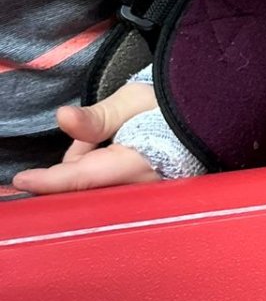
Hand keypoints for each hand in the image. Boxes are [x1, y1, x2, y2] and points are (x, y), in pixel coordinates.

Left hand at [11, 85, 159, 193]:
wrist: (208, 115)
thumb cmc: (172, 106)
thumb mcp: (134, 100)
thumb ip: (96, 117)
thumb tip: (62, 117)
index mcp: (137, 163)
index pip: (82, 177)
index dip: (50, 180)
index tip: (22, 179)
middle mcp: (141, 189)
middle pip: (84, 189)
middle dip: (74, 169)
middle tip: (90, 140)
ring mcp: (145, 198)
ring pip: (95, 190)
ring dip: (90, 170)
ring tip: (113, 142)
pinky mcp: (147, 200)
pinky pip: (110, 191)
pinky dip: (103, 175)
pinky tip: (117, 155)